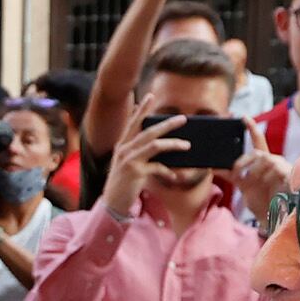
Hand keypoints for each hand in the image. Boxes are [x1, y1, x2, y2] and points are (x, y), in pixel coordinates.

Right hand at [104, 93, 192, 214]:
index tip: (149, 96)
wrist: (112, 204)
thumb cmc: (123, 184)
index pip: (133, 123)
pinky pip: (157, 167)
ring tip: (187, 145)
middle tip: (183, 119)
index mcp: (122, 145)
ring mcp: (129, 160)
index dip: (141, 109)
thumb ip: (140, 153)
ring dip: (173, 144)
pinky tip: (174, 176)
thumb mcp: (128, 165)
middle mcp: (124, 150)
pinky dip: (167, 171)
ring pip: (155, 145)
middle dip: (167, 124)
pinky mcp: (136, 173)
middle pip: (149, 131)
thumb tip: (163, 145)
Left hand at [232, 119, 291, 227]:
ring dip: (252, 170)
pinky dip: (265, 176)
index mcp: (263, 162)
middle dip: (243, 162)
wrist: (274, 219)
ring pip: (264, 159)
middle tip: (235, 173)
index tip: (243, 117)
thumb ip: (231, 175)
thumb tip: (213, 167)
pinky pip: (274, 169)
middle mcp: (274, 162)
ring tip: (247, 182)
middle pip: (257, 153)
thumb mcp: (244, 186)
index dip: (252, 128)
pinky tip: (261, 184)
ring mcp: (282, 168)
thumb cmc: (262, 201)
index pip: (258, 141)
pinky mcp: (288, 175)